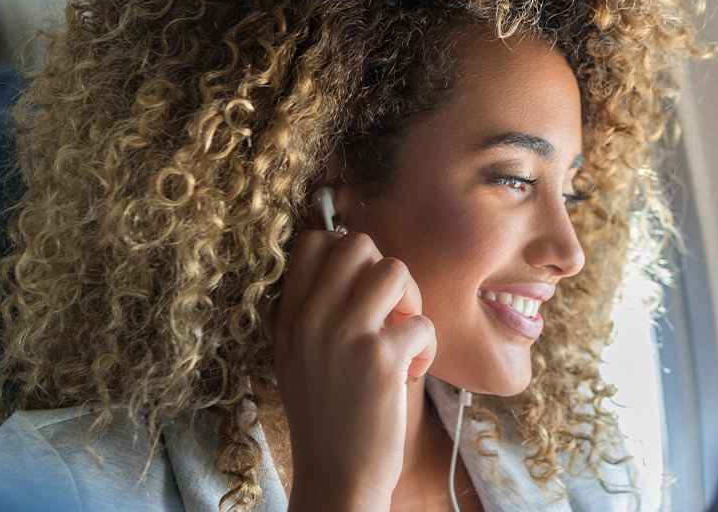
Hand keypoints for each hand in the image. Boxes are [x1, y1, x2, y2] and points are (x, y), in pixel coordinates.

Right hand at [274, 230, 434, 510]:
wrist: (336, 476)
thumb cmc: (329, 418)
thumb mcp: (300, 358)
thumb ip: (318, 313)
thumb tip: (359, 266)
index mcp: (289, 317)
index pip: (312, 242)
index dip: (348, 254)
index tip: (363, 289)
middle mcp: (311, 320)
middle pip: (357, 243)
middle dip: (385, 272)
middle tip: (390, 312)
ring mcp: (345, 336)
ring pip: (395, 269)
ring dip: (412, 301)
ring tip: (404, 337)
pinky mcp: (381, 359)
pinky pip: (423, 322)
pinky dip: (428, 347)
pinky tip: (412, 373)